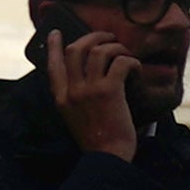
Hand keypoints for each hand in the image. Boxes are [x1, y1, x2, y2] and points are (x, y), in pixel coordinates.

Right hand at [46, 25, 139, 160]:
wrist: (107, 157)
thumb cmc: (97, 138)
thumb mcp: (74, 117)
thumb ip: (74, 97)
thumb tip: (84, 75)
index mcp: (61, 98)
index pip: (52, 66)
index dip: (53, 46)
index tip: (55, 33)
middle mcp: (71, 91)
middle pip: (76, 49)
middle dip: (94, 37)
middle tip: (108, 37)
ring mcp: (89, 90)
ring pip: (99, 51)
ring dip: (116, 47)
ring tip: (126, 55)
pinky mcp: (109, 91)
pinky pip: (121, 62)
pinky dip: (132, 62)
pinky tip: (137, 71)